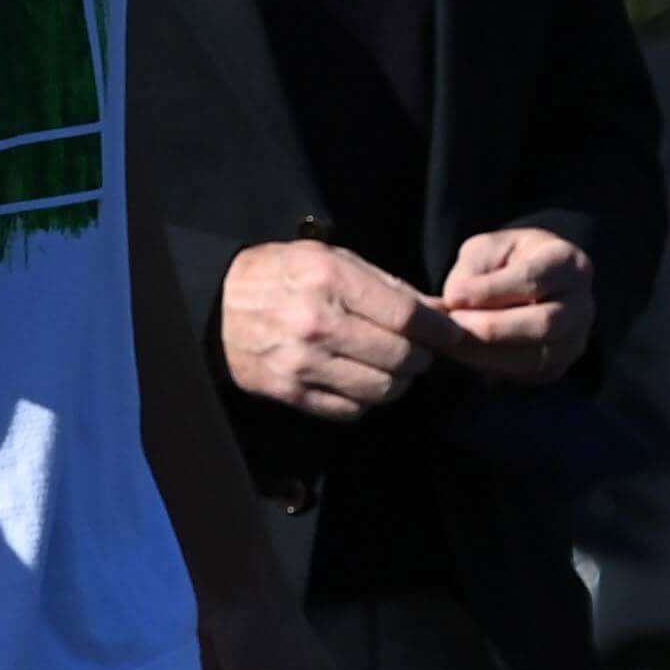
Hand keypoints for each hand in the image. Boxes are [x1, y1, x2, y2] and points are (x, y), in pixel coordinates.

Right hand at [219, 239, 447, 417]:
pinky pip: (351, 410)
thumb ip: (387, 286)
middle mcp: (317, 323)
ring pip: (382, 390)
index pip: (406, 316)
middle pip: (400, 357)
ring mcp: (303, 363)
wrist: (217, 307)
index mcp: (330, 280)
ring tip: (392, 367)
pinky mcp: (291, 392)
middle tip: (420, 352)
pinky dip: (365, 400)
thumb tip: (439, 313)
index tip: (453, 335)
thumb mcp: (332, 259)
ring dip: (397, 382)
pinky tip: (359, 380)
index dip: (439, 331)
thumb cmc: (282, 276)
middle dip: (420, 358)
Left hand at [434, 221, 596, 384]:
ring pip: (535, 357)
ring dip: (486, 354)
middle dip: (490, 329)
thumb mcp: (488, 248)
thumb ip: (472, 270)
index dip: (490, 291)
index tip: (452, 297)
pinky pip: (527, 375)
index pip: (532, 280)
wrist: (529, 285)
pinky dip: (492, 368)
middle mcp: (582, 304)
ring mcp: (576, 339)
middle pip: (542, 324)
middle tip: (449, 327)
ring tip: (449, 343)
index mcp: (568, 263)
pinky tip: (464, 355)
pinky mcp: (559, 366)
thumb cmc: (506, 260)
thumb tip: (454, 302)